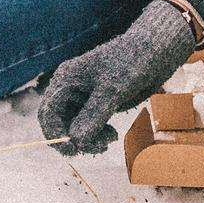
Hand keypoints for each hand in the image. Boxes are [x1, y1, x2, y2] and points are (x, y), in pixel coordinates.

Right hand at [38, 0, 201, 155]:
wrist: (155, 52)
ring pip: (74, 128)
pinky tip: (111, 135)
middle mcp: (70, 89)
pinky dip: (97, 135)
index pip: (48, 113)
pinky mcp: (98, 105)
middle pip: (60, 124)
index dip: (55, 134)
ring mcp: (84, 98)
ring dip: (88, 139)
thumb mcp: (112, 90)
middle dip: (74, 139)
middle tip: (98, 147)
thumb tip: (76, 140)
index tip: (72, 150)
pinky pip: (89, 127)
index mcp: (66, 80)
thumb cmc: (132, 63)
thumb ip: (93, 115)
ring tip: (109, 139)